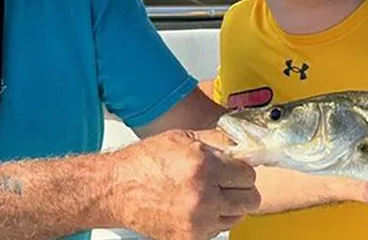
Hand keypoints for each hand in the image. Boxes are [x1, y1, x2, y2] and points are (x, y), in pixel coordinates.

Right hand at [110, 130, 259, 239]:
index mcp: (203, 166)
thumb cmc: (144, 162)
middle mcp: (203, 196)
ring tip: (210, 194)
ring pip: (237, 216)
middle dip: (241, 188)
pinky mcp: (190, 238)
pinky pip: (217, 229)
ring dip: (229, 205)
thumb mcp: (182, 138)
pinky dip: (213, 219)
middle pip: (249, 199)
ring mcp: (197, 221)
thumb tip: (242, 148)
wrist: (117, 189)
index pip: (248, 174)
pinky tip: (197, 206)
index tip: (236, 169)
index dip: (242, 170)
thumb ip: (217, 142)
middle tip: (228, 182)